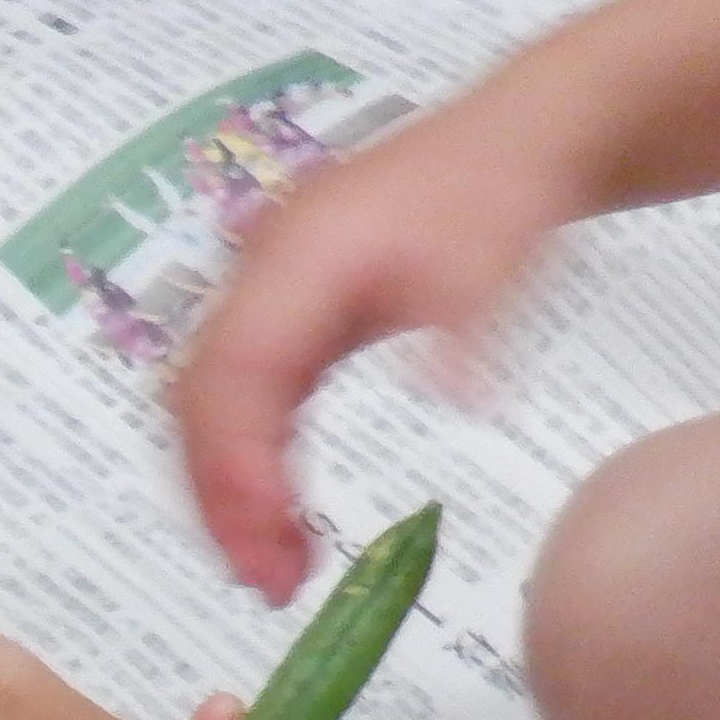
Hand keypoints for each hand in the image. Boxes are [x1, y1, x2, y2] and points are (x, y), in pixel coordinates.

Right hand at [174, 100, 592, 599]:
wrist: (520, 134)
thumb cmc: (506, 189)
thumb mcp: (501, 256)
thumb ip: (472, 331)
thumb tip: (462, 404)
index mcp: (300, 255)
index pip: (234, 371)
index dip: (236, 461)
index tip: (270, 539)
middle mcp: (260, 277)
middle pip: (199, 402)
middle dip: (219, 500)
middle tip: (269, 585)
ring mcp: (264, 298)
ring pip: (207, 412)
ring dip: (228, 496)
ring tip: (278, 571)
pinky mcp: (282, 320)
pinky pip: (242, 404)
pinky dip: (253, 468)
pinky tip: (286, 518)